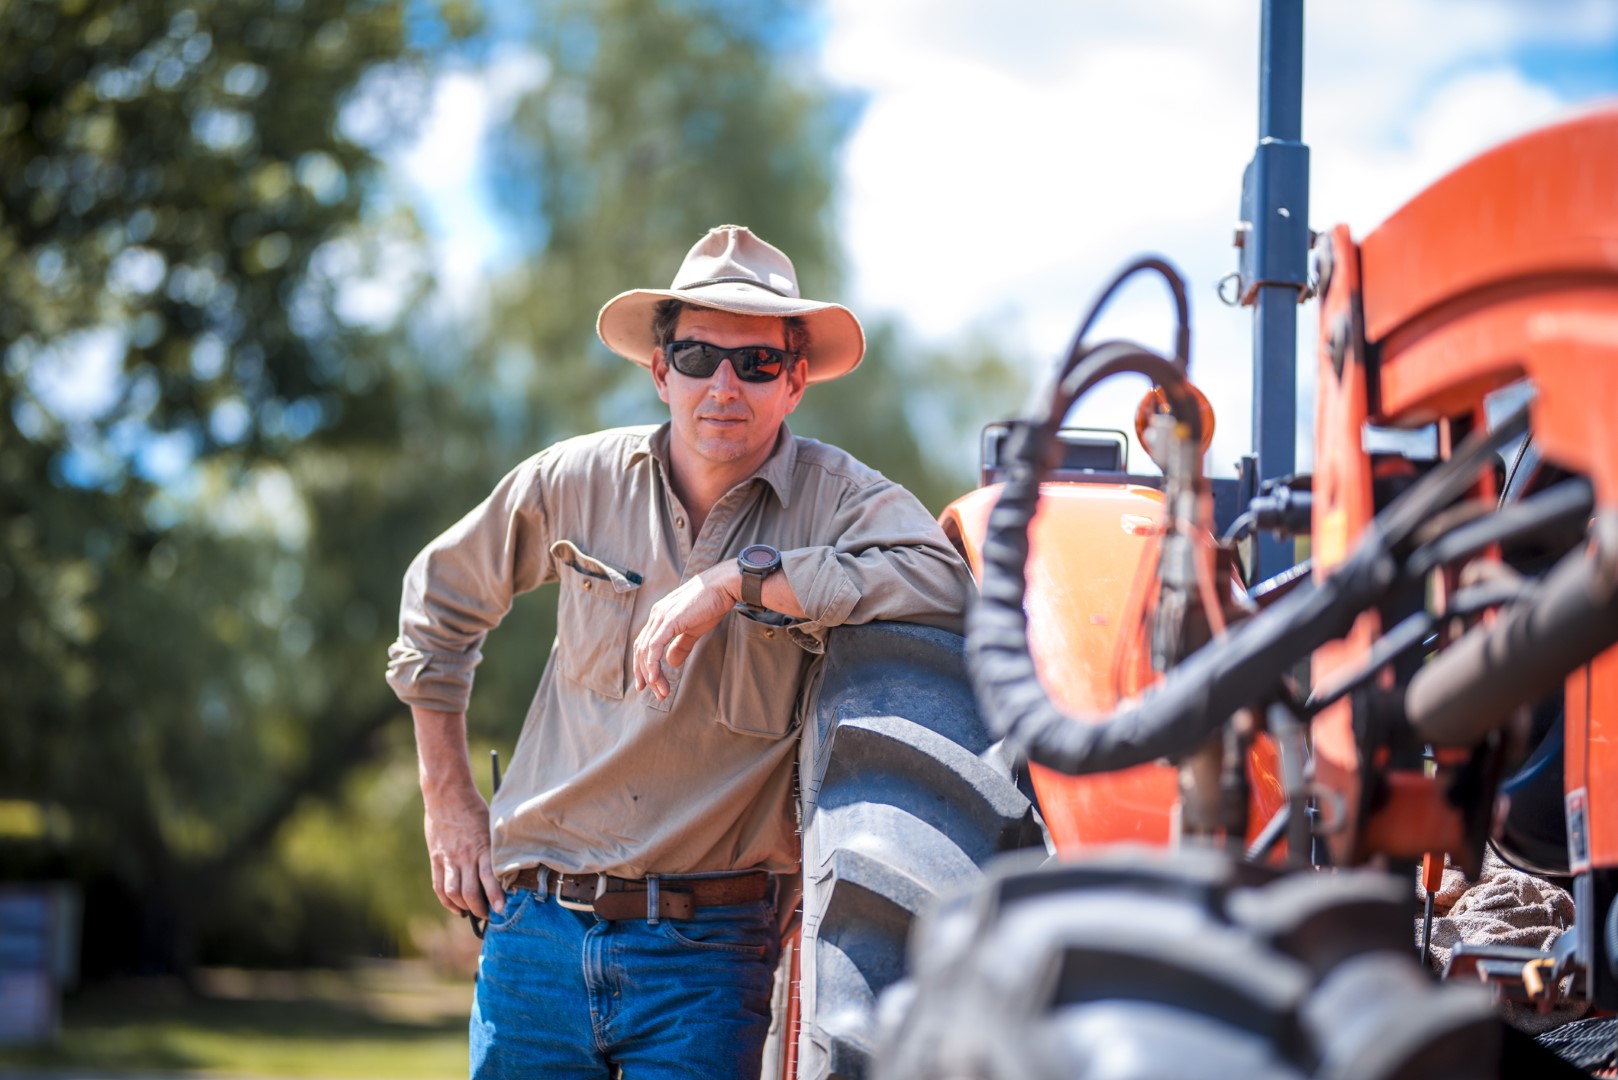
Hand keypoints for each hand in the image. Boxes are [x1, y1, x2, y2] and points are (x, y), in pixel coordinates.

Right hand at [422, 783, 503, 917]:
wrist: (448, 794)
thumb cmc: (475, 809)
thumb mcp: (491, 826)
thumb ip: (494, 848)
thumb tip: (506, 867)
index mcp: (482, 847)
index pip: (489, 878)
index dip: (495, 896)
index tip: (501, 909)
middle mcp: (465, 856)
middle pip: (470, 892)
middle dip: (480, 908)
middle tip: (489, 914)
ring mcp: (448, 858)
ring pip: (453, 892)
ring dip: (463, 907)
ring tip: (472, 912)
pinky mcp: (436, 858)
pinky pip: (439, 885)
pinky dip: (447, 900)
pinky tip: (455, 907)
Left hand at [633, 563, 740, 698]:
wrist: (723, 586)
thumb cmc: (712, 604)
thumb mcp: (694, 629)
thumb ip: (681, 645)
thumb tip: (671, 663)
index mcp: (660, 616)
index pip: (645, 644)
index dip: (643, 665)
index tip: (649, 684)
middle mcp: (656, 615)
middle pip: (641, 650)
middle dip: (646, 675)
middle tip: (657, 693)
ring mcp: (661, 616)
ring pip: (646, 651)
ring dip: (651, 674)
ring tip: (661, 691)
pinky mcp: (670, 620)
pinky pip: (654, 646)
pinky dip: (652, 663)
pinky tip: (655, 678)